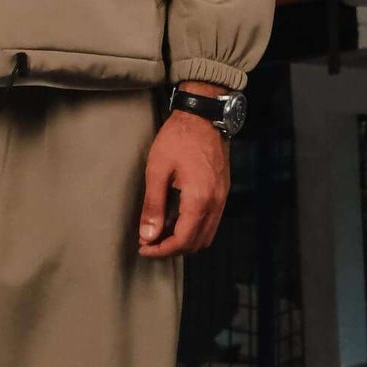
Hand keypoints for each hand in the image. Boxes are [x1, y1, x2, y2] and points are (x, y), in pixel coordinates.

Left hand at [136, 102, 229, 257]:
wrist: (203, 116)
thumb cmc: (178, 138)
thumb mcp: (157, 170)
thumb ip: (153, 206)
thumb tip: (147, 235)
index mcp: (199, 199)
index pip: (182, 241)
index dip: (161, 250)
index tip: (143, 248)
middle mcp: (215, 203)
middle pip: (196, 243)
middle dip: (171, 249)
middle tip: (148, 242)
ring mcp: (222, 198)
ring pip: (206, 235)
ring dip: (184, 241)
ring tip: (160, 233)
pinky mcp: (222, 192)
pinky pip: (211, 222)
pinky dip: (194, 229)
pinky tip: (176, 220)